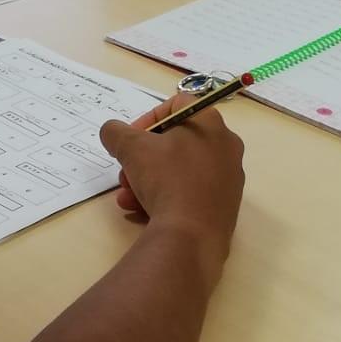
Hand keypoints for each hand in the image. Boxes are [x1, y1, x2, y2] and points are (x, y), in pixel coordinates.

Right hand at [98, 92, 244, 260]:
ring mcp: (228, 179)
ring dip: (147, 180)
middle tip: (125, 172)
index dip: (147, 118)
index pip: (176, 105)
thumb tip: (112, 132)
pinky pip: (189, 192)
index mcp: (210, 123)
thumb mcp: (131, 148)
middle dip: (142, 157)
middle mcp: (225, 147)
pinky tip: (141, 211)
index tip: (130, 139)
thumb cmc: (166, 180)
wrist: (191, 236)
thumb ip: (116, 132)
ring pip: (179, 170)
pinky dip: (165, 197)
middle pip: (175, 142)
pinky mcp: (224, 206)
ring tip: (127, 197)